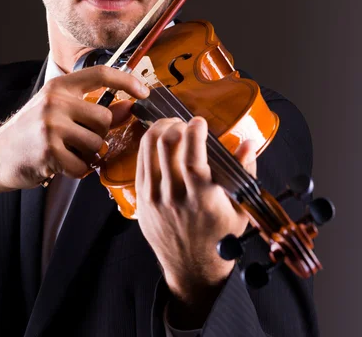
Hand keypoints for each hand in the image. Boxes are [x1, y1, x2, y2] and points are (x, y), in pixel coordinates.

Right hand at [0, 66, 148, 192]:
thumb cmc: (32, 132)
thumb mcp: (60, 111)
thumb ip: (93, 108)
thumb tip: (129, 107)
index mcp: (60, 86)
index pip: (101, 73)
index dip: (127, 81)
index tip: (144, 92)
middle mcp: (55, 102)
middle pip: (105, 118)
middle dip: (99, 134)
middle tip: (79, 139)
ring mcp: (51, 126)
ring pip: (97, 143)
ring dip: (89, 154)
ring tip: (68, 152)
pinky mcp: (50, 152)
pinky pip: (84, 166)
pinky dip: (78, 170)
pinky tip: (61, 164)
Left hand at [135, 116, 256, 326]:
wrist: (193, 268)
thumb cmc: (219, 238)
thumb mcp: (239, 209)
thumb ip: (244, 173)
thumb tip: (248, 144)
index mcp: (202, 200)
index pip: (192, 160)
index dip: (194, 133)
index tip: (200, 121)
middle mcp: (174, 198)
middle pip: (166, 147)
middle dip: (176, 124)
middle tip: (185, 122)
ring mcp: (153, 198)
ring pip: (148, 149)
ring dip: (160, 129)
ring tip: (171, 126)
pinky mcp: (141, 199)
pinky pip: (140, 161)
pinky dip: (148, 144)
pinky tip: (159, 140)